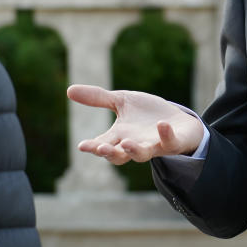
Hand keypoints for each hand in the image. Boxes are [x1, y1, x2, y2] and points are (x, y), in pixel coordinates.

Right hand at [67, 84, 205, 163]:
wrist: (177, 121)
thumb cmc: (147, 114)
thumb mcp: (121, 101)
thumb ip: (98, 98)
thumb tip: (68, 90)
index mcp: (120, 136)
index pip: (103, 144)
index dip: (93, 146)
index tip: (82, 145)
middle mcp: (135, 144)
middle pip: (119, 155)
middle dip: (110, 153)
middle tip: (100, 148)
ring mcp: (154, 145)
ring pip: (142, 155)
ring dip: (135, 150)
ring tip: (128, 143)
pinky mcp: (172, 142)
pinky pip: (169, 142)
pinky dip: (165, 134)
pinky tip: (162, 124)